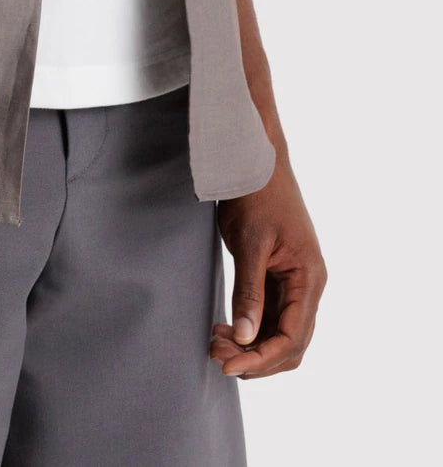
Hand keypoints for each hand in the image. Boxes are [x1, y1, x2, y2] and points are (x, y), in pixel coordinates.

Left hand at [212, 156, 326, 378]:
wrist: (254, 160)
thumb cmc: (255, 195)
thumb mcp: (249, 243)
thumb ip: (249, 292)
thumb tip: (246, 338)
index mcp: (309, 278)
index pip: (293, 337)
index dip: (262, 358)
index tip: (230, 366)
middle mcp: (308, 285)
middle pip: (290, 342)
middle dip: (256, 357)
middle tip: (217, 354)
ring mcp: (295, 282)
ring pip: (280, 332)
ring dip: (252, 345)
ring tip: (217, 342)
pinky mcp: (280, 277)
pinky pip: (271, 315)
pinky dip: (251, 328)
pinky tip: (226, 327)